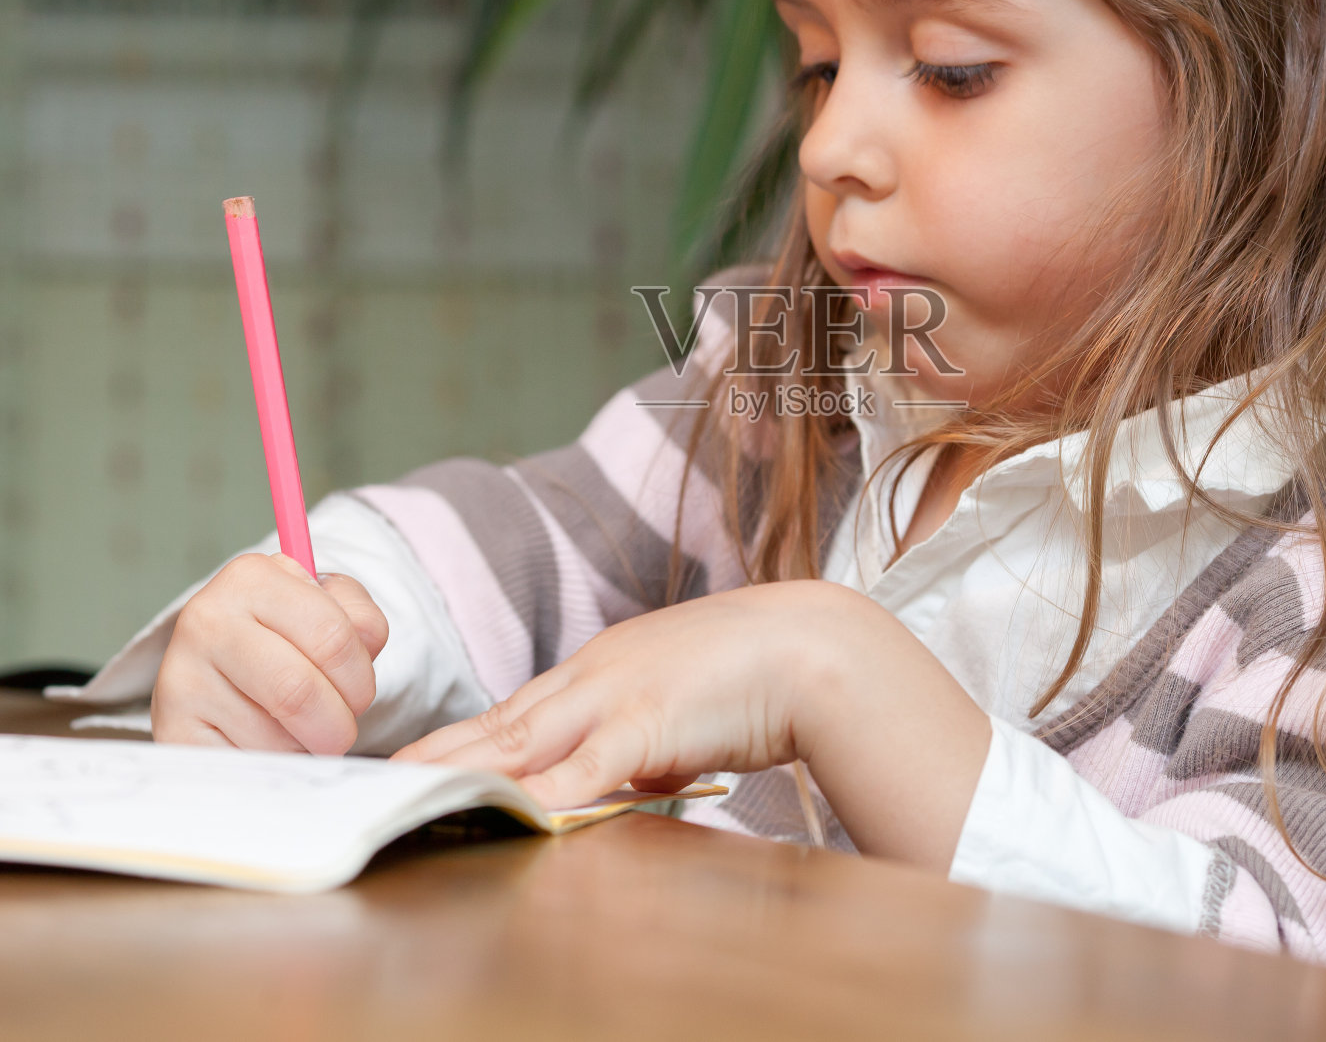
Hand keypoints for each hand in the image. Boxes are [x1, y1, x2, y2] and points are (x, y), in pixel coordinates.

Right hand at [151, 552, 388, 754]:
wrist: (217, 664)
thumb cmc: (287, 634)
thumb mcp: (329, 606)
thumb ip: (361, 619)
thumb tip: (366, 642)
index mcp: (251, 578)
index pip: (332, 636)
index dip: (359, 676)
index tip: (359, 692)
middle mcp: (206, 622)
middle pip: (298, 691)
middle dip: (337, 722)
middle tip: (340, 727)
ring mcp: (180, 678)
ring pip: (273, 739)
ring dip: (303, 748)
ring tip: (299, 731)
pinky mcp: (171, 732)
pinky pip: (243, 766)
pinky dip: (272, 767)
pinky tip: (269, 748)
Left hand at [394, 580, 990, 869]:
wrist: (814, 648)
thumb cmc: (754, 675)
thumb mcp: (680, 707)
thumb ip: (639, 741)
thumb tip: (613, 778)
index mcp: (603, 667)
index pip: (517, 709)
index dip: (463, 736)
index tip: (418, 758)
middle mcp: (596, 675)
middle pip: (500, 722)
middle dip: (438, 752)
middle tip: (380, 777)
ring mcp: (618, 695)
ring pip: (524, 739)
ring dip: (466, 770)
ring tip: (413, 793)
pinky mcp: (649, 723)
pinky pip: (584, 766)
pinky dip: (544, 789)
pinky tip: (510, 808)